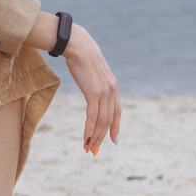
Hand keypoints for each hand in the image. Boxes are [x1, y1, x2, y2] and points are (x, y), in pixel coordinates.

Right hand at [62, 23, 120, 154]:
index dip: (115, 127)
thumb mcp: (92, 72)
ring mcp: (104, 92)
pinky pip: (93, 117)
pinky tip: (86, 138)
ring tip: (88, 148)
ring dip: (95, 136)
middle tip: (95, 150)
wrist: (78, 45)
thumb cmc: (81, 57)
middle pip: (109, 119)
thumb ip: (95, 82)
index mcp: (113, 86)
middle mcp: (112, 90)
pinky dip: (90, 130)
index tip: (114, 140)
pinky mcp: (94, 93)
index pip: (117, 111)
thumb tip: (91, 88)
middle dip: (102, 137)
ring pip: (102, 121)